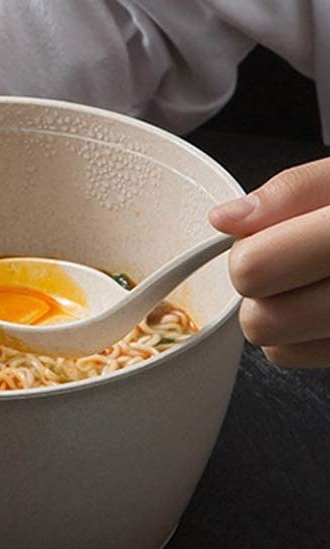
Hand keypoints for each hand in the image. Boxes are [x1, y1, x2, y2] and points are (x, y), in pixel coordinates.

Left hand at [210, 158, 329, 366]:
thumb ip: (292, 191)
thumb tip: (227, 219)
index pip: (254, 269)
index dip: (248, 251)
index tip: (267, 238)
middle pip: (259, 320)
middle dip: (261, 290)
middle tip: (290, 261)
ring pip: (275, 347)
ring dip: (280, 315)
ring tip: (312, 280)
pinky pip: (301, 357)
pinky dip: (304, 336)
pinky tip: (326, 304)